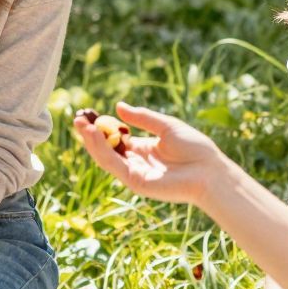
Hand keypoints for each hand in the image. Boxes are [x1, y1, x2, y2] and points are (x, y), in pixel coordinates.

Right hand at [73, 102, 228, 209]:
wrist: (210, 171)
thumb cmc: (195, 149)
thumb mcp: (166, 126)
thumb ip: (142, 118)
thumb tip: (119, 106)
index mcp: (143, 149)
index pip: (116, 138)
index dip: (102, 127)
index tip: (89, 114)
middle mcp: (136, 162)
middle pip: (106, 148)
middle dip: (91, 134)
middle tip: (78, 118)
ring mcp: (134, 173)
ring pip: (105, 157)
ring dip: (91, 141)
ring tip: (82, 124)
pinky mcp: (135, 182)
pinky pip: (113, 165)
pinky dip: (102, 150)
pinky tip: (95, 134)